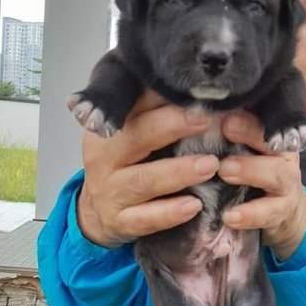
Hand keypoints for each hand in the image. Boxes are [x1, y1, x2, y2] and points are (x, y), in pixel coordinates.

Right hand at [77, 92, 218, 246]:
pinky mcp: (121, 221)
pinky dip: (169, 213)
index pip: (133, 105)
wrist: (96, 212)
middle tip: (205, 118)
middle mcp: (104, 157)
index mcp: (107, 127)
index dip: (160, 95)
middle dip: (172, 126)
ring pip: (144, 180)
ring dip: (178, 172)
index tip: (191, 87)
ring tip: (209, 165)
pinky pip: (146, 218)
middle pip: (136, 137)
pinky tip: (194, 206)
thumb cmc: (122, 162)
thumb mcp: (127, 133)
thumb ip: (150, 110)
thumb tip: (193, 84)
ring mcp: (111, 192)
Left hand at [219, 111, 305, 259]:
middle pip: (271, 139)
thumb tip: (187, 116)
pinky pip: (267, 213)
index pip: (259, 116)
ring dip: (250, 171)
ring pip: (275, 174)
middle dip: (250, 132)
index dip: (244, 111)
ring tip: (225, 171)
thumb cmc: (251, 171)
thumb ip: (221, 136)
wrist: (279, 210)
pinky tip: (229, 216)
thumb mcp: (239, 150)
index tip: (222, 107)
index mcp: (268, 134)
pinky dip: (249, 215)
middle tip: (226, 126)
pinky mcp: (281, 212)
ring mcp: (285, 184)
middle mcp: (281, 154)